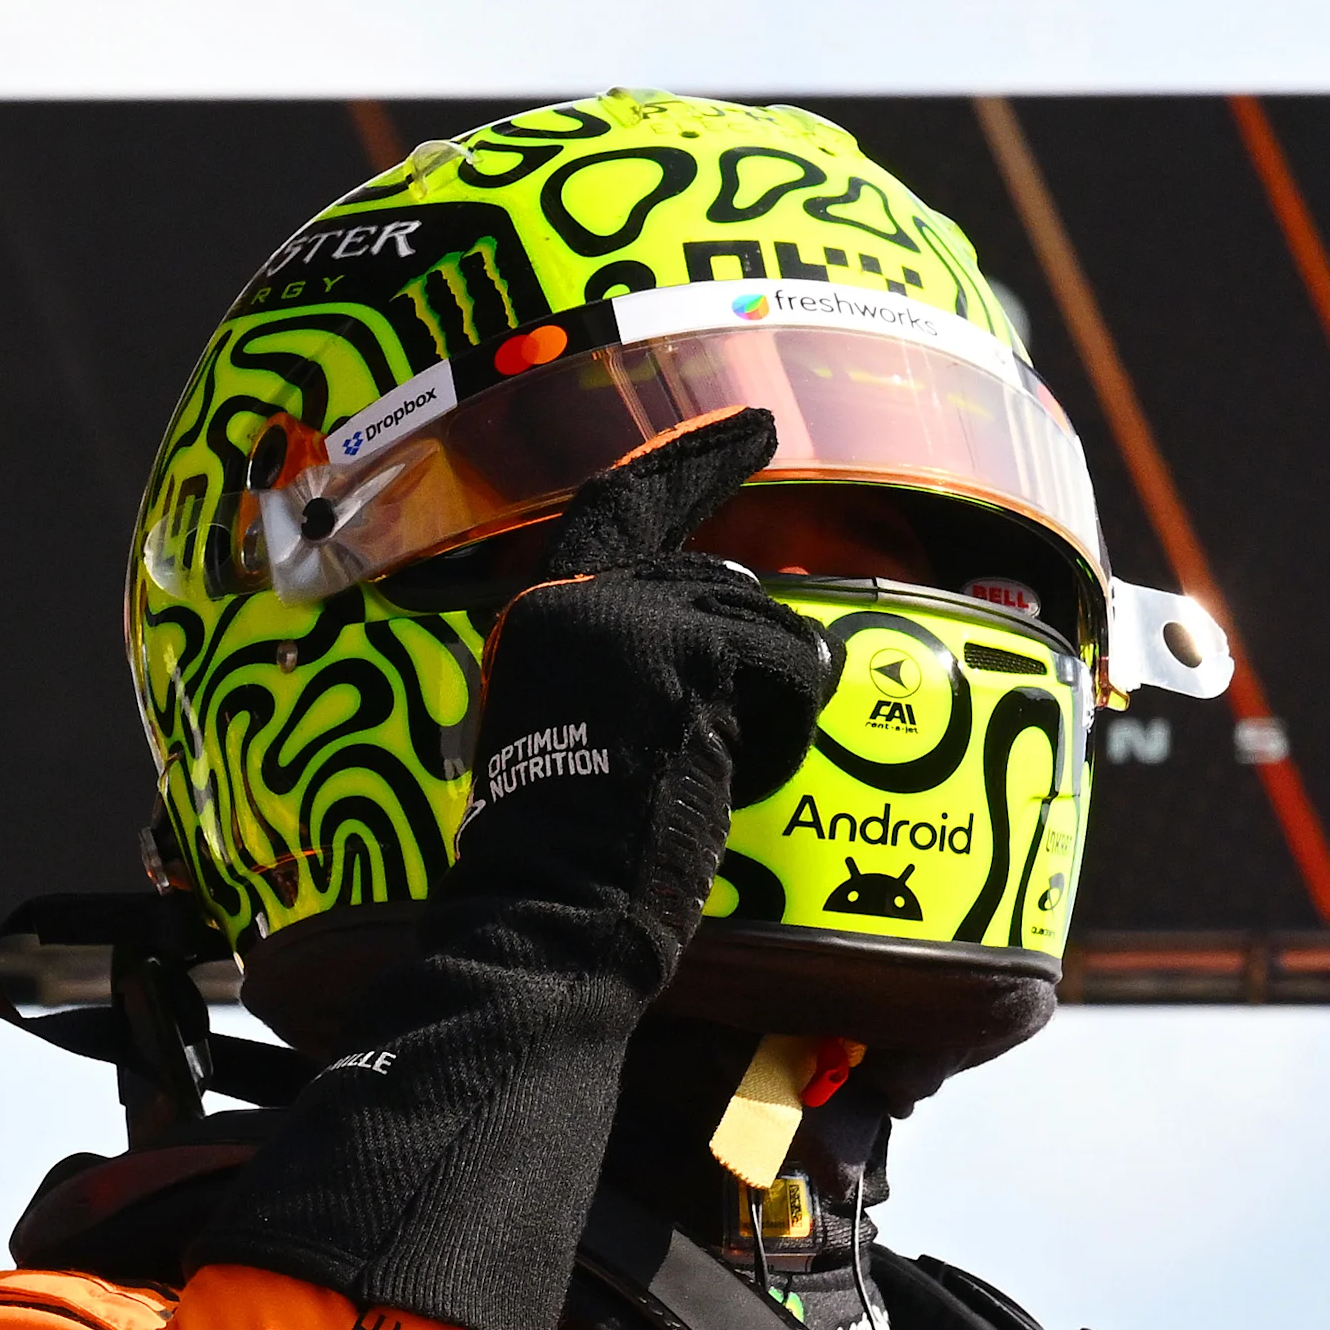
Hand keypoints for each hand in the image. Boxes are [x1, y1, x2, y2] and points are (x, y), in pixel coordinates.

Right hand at [448, 407, 837, 951]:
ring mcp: (627, 616)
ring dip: (767, 710)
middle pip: (717, 583)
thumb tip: (736, 620)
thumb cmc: (576, 851)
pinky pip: (785, 669)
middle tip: (756, 700)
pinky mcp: (684, 648)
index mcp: (544, 616)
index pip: (621, 507)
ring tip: (712, 775)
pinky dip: (781, 733)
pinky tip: (731, 778)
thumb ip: (640, 663)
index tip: (750, 428)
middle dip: (761, 648)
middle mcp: (577, 598)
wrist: (553, 901)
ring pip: (764, 629)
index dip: (688, 463)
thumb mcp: (592, 727)